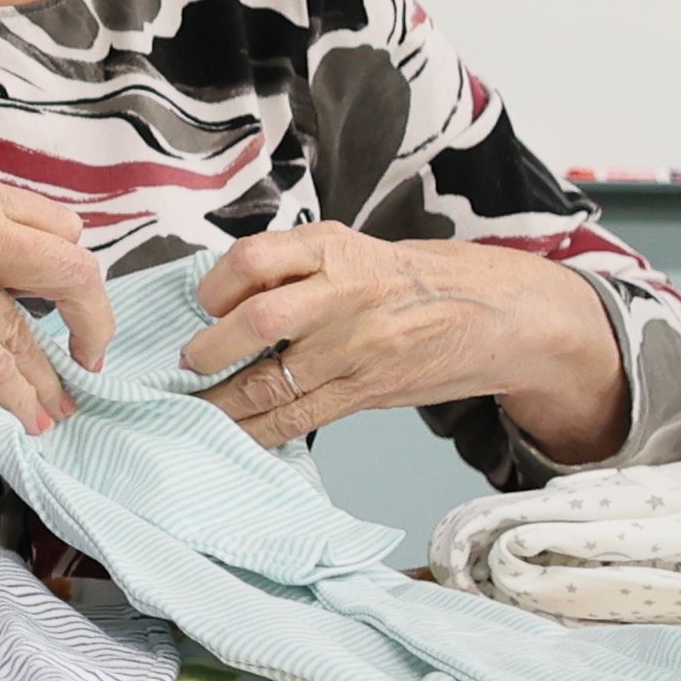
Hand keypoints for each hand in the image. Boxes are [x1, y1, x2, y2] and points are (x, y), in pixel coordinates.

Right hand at [0, 166, 122, 449]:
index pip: (56, 223)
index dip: (72, 272)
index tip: (71, 306)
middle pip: (68, 267)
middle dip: (93, 319)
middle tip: (91, 354)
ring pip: (26, 329)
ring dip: (51, 377)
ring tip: (61, 406)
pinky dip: (19, 393)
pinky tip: (30, 415)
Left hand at [177, 224, 626, 459]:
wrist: (496, 312)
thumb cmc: (415, 281)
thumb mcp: (356, 250)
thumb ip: (297, 269)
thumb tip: (226, 302)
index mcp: (332, 247)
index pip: (251, 260)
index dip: (213, 288)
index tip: (199, 307)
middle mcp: (342, 292)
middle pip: (254, 321)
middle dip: (207, 350)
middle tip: (184, 364)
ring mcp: (356, 345)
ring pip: (270, 380)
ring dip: (222, 401)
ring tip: (193, 408)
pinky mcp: (368, 389)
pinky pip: (299, 416)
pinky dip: (258, 429)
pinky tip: (234, 433)